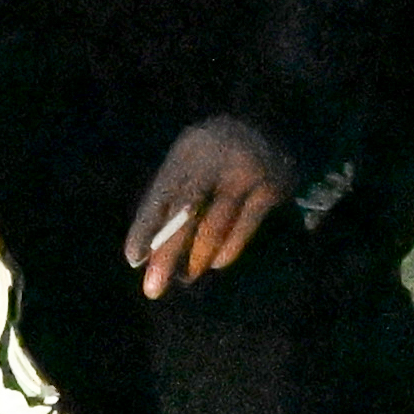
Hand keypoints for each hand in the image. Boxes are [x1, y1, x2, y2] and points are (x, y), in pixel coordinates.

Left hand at [124, 114, 293, 296]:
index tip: (132, 259)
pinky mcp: (270, 187)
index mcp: (189, 148)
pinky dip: (227, 250)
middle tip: (152, 289)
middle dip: (166, 253)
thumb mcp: (195, 160)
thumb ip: (175, 193)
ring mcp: (245, 171)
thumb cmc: (224, 152)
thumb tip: (147, 247)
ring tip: (187, 276)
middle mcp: (216, 157)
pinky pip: (243, 228)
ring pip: (214, 225)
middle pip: (184, 212)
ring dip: (197, 257)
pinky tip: (216, 262)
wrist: (281, 124)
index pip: (162, 192)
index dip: (145, 227)